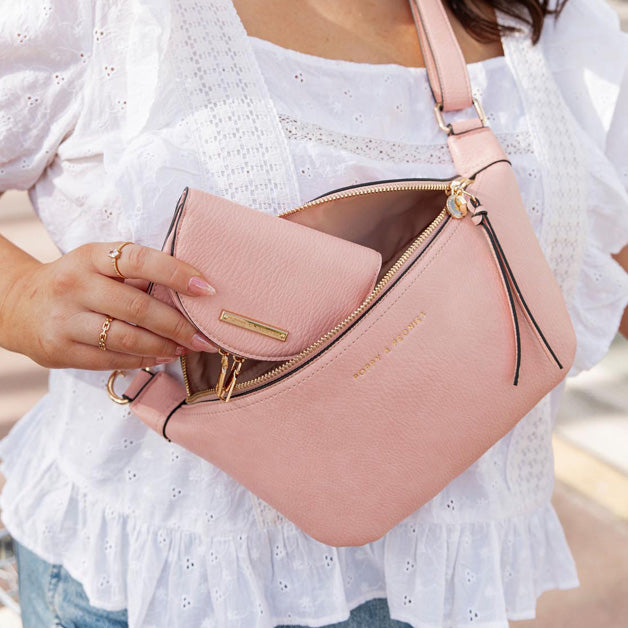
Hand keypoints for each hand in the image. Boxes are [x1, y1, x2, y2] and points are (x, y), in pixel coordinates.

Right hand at [1, 241, 217, 369]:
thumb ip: (136, 273)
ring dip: (164, 346)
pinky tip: (162, 357)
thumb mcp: (98, 265)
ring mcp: (66, 319)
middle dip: (178, 325)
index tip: (206, 289)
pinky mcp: (61, 349)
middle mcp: (76, 285)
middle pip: (138, 307)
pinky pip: (111, 359)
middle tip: (204, 336)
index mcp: (91, 256)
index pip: (139, 260)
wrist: (19, 306)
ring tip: (186, 348)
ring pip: (126, 338)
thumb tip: (191, 290)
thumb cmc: (78, 283)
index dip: (176, 273)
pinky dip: (142, 360)